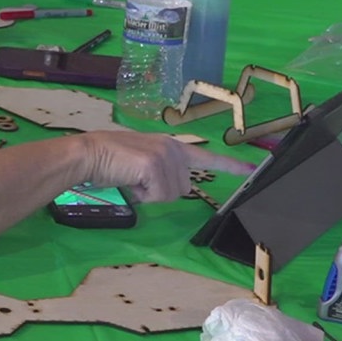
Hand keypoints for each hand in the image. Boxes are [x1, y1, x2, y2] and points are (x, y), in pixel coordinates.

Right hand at [78, 131, 253, 202]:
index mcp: (171, 145)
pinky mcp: (156, 166)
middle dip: (161, 191)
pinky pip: (159, 196)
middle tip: (137, 180)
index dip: (230, 165)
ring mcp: (166, 156)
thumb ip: (161, 170)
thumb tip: (167, 187)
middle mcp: (173, 148)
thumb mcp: (141, 163)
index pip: (207, 157)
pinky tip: (130, 181)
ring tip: (131, 178)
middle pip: (183, 188)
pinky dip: (143, 196)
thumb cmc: (109, 160)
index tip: (253, 169)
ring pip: (172, 194)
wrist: (89, 153)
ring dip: (150, 194)